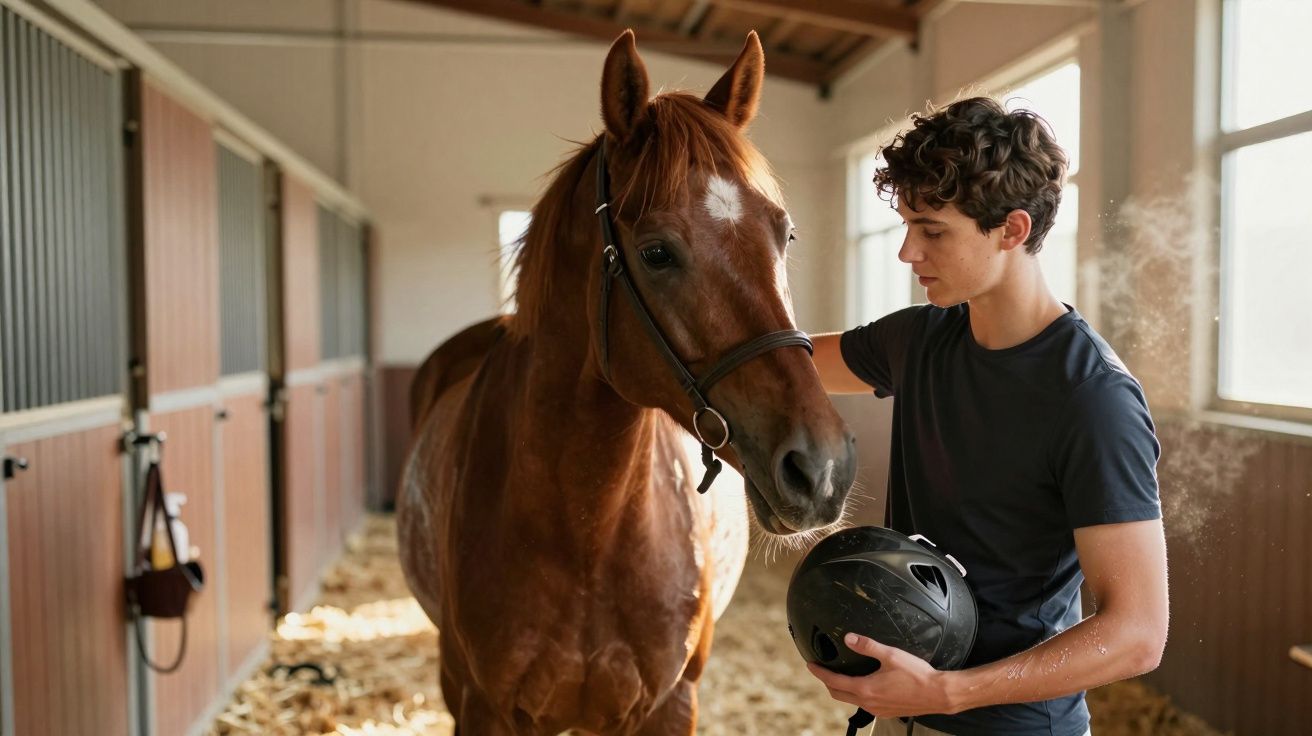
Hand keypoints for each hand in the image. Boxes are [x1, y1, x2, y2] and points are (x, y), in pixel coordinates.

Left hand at [805, 633, 954, 717]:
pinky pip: (865, 705)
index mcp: (866, 689)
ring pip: (851, 701)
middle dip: (827, 682)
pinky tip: (863, 686)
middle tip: (822, 671)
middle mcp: (869, 703)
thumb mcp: (891, 655)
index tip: (810, 666)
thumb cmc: (917, 675)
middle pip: (838, 694)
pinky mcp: (887, 712)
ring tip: (840, 677)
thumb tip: (849, 638)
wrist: (938, 694)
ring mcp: (878, 710)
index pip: (834, 681)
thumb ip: (868, 646)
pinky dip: (857, 695)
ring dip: (842, 690)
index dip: (819, 673)